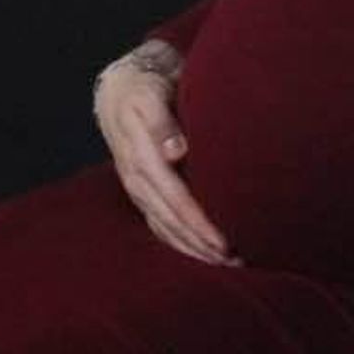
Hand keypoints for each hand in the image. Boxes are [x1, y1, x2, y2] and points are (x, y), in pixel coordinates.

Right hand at [93, 41, 239, 266]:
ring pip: (165, 227)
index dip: (198, 222)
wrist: (120, 90)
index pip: (175, 198)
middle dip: (200, 244)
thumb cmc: (144, 90)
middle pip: (171, 221)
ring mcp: (138, 189)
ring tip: (224, 263)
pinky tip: (199, 252)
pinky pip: (159, 224)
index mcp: (141, 158)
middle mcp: (138, 180)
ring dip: (192, 249)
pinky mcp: (142, 192)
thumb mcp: (149, 96)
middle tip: (234, 261)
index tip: (223, 241)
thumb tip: (175, 151)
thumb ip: (161, 122)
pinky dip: (179, 241)